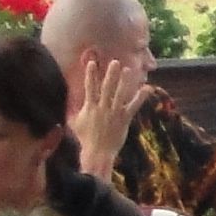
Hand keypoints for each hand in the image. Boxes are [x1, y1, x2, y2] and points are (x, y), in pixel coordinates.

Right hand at [65, 49, 142, 178]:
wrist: (98, 152)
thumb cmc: (85, 138)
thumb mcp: (75, 122)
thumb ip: (74, 110)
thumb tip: (68, 100)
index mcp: (90, 107)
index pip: (89, 88)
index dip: (91, 75)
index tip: (92, 63)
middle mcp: (102, 108)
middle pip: (107, 88)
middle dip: (110, 74)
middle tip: (115, 62)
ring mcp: (114, 113)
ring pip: (120, 95)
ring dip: (124, 82)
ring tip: (128, 70)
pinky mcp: (124, 119)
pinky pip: (133, 106)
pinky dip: (140, 97)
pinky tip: (147, 88)